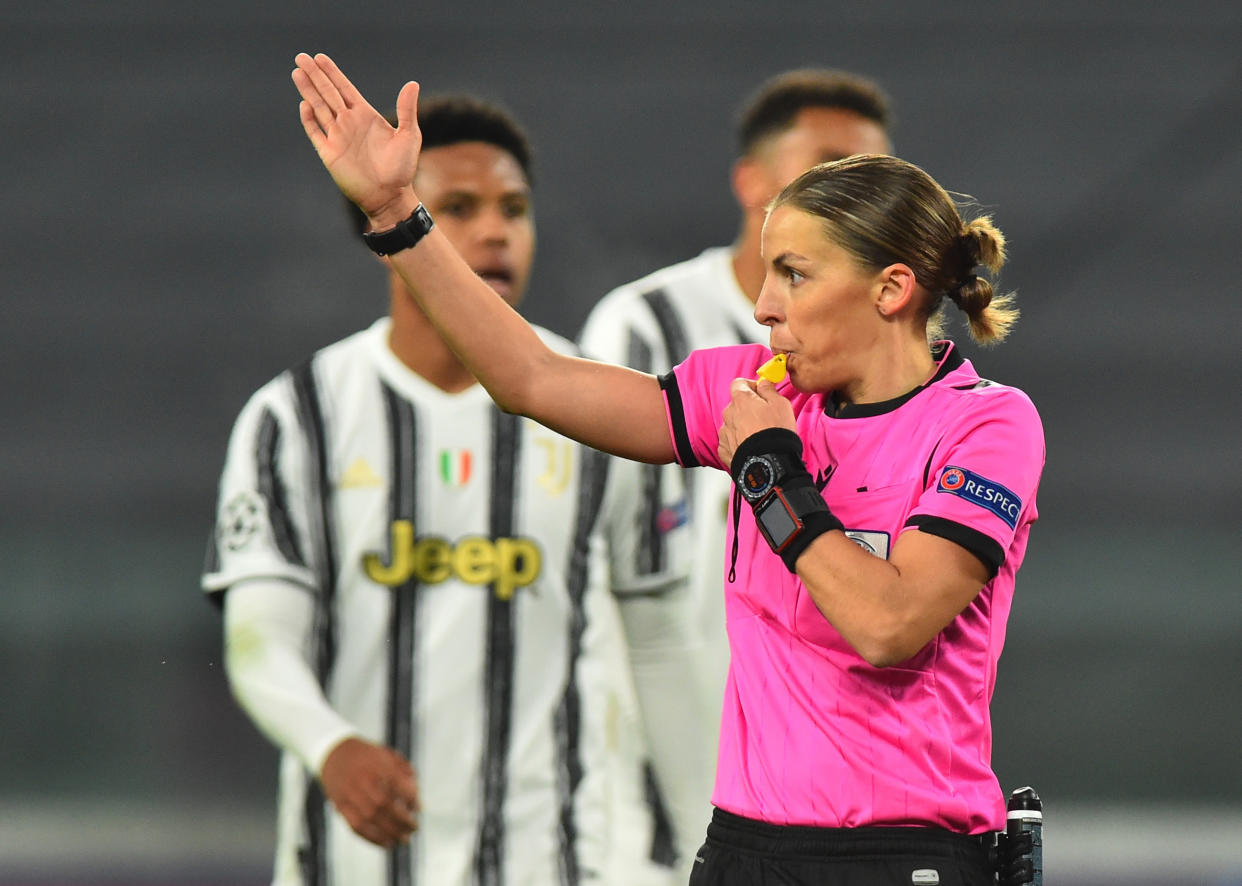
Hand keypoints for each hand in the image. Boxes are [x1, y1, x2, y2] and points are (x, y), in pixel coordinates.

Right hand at [291, 52, 422, 228]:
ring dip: (308, 90)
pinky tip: (304, 104)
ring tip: (297, 72)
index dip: (332, 73)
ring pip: (319, 108)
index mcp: (365, 115)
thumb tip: (412, 84)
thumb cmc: (402, 168)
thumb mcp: (408, 136)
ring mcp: (338, 137)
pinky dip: (309, 119)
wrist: (390, 196)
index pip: (344, 88)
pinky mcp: (330, 153)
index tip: (320, 57)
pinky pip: (316, 132)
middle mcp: (349, 123)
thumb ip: (407, 110)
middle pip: (328, 93)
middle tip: (301, 57)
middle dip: (315, 75)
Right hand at [319, 736, 419, 847]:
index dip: (411, 799)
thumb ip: (404, 772)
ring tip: (404, 840)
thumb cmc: (368, 756)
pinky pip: (356, 827)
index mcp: (377, 764)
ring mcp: (349, 794)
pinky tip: (387, 843)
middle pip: (385, 805)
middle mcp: (363, 780)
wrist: (334, 753)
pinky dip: (372, 839)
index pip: (398, 785)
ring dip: (390, 833)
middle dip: (403, 820)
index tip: (419, 809)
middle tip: (415, 828)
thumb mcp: (387, 754)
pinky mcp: (340, 806)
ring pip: (370, 818)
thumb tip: (418, 799)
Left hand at [717, 378, 795, 466]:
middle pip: (736, 405)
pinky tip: (751, 447)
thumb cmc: (776, 433)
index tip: (761, 392)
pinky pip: (730, 441)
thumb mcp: (780, 404)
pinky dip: (739, 443)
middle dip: (749, 408)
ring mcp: (725, 433)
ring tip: (759, 436)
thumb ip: (769, 389)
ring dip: (743, 426)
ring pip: (733, 424)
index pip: (739, 383)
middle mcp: (729, 414)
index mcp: (741, 400)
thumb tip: (763, 382)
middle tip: (765, 418)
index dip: (751, 386)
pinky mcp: (724, 450)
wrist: (768, 464)